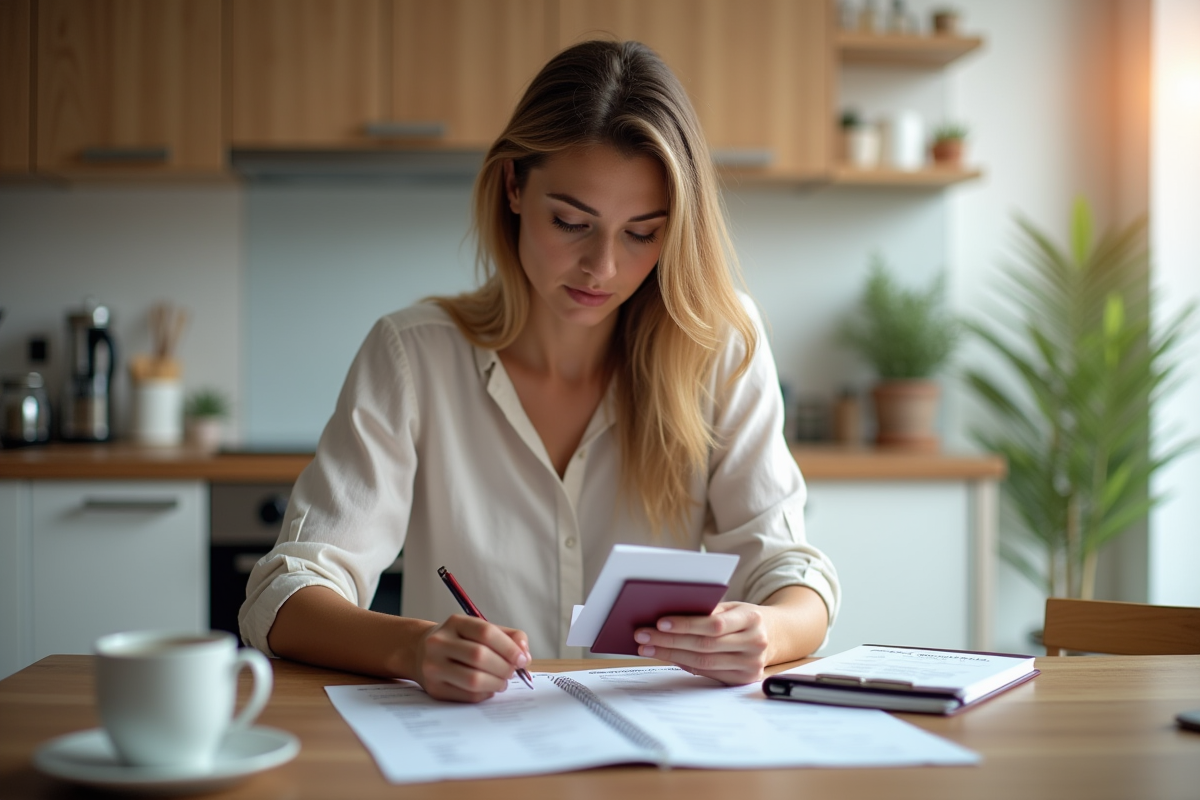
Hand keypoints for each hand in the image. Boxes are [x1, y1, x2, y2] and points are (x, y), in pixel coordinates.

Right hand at [413, 614, 530, 701]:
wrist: (421, 652)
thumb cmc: (461, 642)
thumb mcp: (480, 630)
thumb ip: (508, 638)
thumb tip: (524, 655)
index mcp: (455, 623)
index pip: (486, 632)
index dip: (509, 648)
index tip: (522, 659)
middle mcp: (439, 643)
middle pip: (479, 656)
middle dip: (504, 667)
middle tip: (512, 672)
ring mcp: (433, 667)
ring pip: (473, 680)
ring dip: (496, 683)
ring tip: (502, 682)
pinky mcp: (434, 689)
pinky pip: (467, 695)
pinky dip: (485, 693)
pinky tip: (488, 688)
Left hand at [634, 601, 770, 684]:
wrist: (773, 635)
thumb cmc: (744, 616)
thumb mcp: (732, 606)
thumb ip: (708, 610)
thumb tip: (669, 616)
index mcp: (753, 618)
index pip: (715, 624)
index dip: (686, 624)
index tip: (660, 622)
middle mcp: (755, 643)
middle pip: (705, 645)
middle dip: (670, 641)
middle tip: (644, 636)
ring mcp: (751, 665)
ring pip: (703, 662)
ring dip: (671, 655)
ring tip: (648, 647)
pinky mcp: (742, 679)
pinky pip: (707, 672)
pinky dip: (683, 664)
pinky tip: (667, 656)